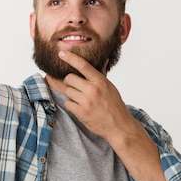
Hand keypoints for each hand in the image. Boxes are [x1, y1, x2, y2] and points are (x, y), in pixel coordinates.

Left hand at [57, 50, 175, 180]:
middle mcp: (92, 90)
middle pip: (69, 78)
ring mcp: (86, 101)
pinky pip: (67, 103)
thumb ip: (102, 74)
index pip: (83, 65)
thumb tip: (104, 59)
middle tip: (76, 87)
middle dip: (70, 82)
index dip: (71, 58)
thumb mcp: (110, 87)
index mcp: (100, 81)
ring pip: (67, 91)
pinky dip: (71, 105)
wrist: (119, 126)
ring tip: (80, 99)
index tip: (62, 54)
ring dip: (71, 94)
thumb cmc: (114, 105)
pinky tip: (79, 107)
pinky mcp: (81, 112)